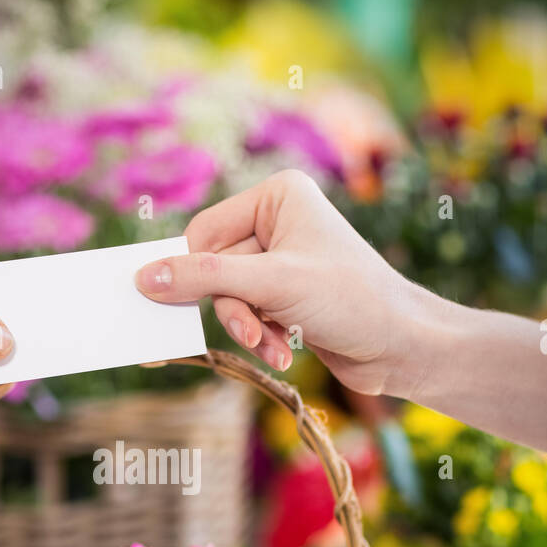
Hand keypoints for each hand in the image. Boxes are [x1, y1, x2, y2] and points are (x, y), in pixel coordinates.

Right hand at [137, 169, 546, 460]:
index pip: (204, 233)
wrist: (402, 347)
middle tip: (254, 332)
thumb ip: (205, 278)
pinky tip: (283, 351)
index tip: (193, 304)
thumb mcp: (271, 285)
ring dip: (248, 328)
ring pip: (228, 297)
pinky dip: (260, 336)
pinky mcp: (287, 295)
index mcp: (277, 195)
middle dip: (234, 308)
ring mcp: (282, 259)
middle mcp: (278, 220)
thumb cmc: (350, 301)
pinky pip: (248, 314)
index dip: (201, 272)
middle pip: (214, 268)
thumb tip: (144, 279)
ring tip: (274, 348)